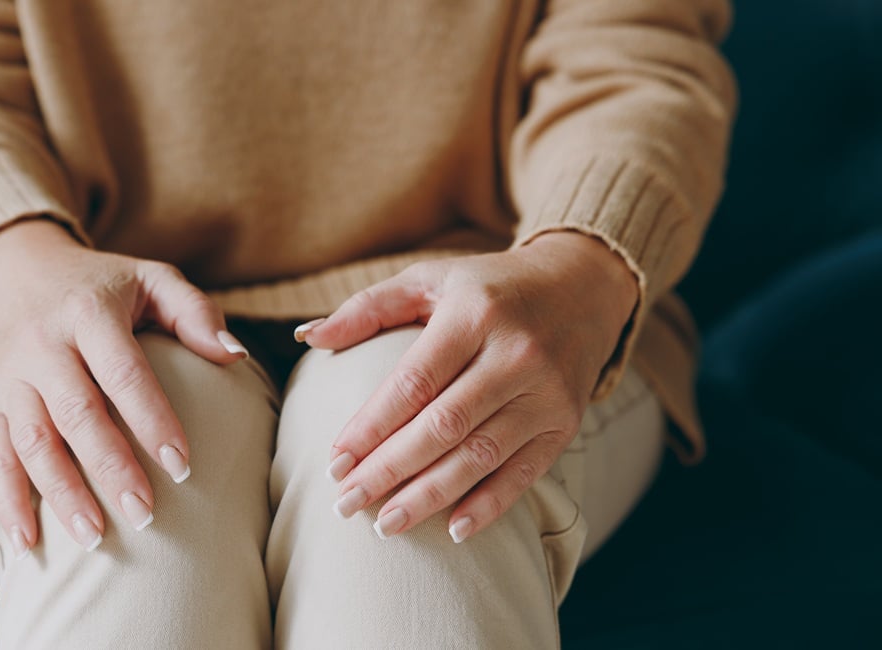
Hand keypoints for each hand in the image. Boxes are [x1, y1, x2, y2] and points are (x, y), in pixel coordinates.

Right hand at [0, 219, 246, 554]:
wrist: (18, 270)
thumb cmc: (102, 285)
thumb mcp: (151, 279)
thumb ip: (194, 311)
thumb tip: (235, 354)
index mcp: (90, 313)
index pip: (125, 374)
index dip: (153, 420)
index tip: (183, 466)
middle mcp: (44, 344)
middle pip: (78, 413)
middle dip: (110, 468)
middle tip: (145, 514)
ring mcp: (10, 375)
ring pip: (34, 440)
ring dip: (61, 493)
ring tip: (93, 537)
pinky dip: (7, 501)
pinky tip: (26, 542)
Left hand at [299, 232, 637, 541]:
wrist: (582, 288)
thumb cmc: (488, 287)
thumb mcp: (430, 279)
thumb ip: (369, 307)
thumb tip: (307, 336)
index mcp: (474, 313)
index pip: (413, 382)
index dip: (370, 427)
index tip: (334, 462)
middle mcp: (515, 353)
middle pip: (442, 426)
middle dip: (388, 470)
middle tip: (346, 504)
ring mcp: (546, 392)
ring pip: (479, 455)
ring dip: (428, 496)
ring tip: (385, 524)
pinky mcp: (566, 422)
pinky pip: (524, 473)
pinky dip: (489, 506)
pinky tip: (452, 530)